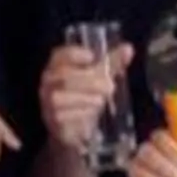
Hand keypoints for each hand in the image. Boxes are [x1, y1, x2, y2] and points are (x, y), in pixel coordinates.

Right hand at [38, 42, 125, 156]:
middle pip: (64, 76)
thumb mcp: (98, 78)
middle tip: (110, 86)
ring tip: (102, 100)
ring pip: (62, 97)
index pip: (59, 55)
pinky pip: (64, 115)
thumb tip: (128, 48)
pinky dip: (81, 113)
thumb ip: (111, 63)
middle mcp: (49, 83)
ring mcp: (48, 102)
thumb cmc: (84, 96)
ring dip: (86, 98)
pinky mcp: (53, 121)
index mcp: (57, 67)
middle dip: (89, 80)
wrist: (73, 128)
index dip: (74, 54)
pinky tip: (92, 113)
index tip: (92, 56)